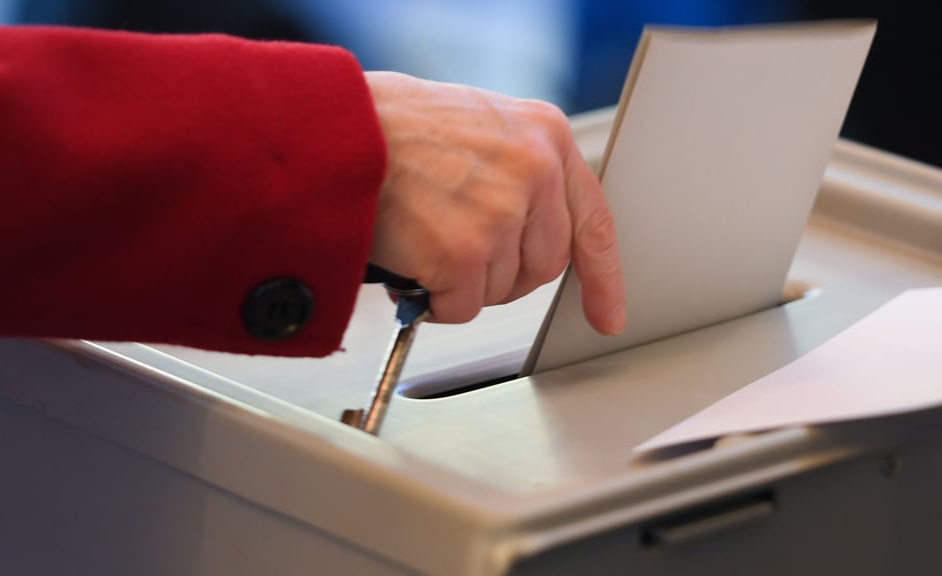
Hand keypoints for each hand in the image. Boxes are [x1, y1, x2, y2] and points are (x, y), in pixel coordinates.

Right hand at [363, 72, 625, 334]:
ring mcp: (502, 213)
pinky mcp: (464, 252)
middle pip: (544, 265)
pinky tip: (410, 259)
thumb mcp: (478, 124)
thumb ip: (516, 169)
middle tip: (459, 255)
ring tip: (423, 235)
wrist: (334, 129)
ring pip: (501, 289)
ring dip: (461, 281)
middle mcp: (535, 172)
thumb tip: (527, 226)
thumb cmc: (389, 126)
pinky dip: (433, 298)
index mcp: (544, 137)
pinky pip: (461, 307)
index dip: (602, 276)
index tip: (607, 314)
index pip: (592, 220)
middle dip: (504, 275)